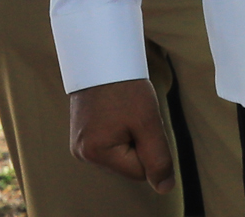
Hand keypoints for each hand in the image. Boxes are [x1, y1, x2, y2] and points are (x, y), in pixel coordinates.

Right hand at [67, 78, 171, 192]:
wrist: (101, 56)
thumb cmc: (124, 86)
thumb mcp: (148, 122)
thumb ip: (159, 158)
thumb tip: (165, 188)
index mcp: (96, 153)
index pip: (140, 172)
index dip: (149, 147)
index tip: (140, 120)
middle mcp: (82, 154)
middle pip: (129, 166)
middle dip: (137, 142)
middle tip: (131, 114)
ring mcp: (80, 145)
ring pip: (121, 156)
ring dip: (129, 137)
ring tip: (122, 111)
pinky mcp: (82, 136)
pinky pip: (111, 146)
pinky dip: (119, 132)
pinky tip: (114, 113)